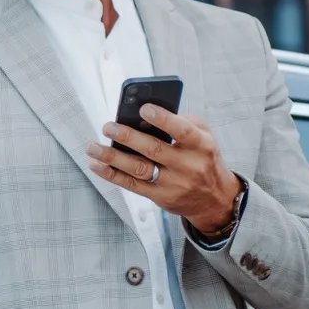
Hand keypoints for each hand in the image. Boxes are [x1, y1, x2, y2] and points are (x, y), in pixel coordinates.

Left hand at [85, 105, 242, 236]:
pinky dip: (112, 175)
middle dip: (128, 137)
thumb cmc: (203, 158)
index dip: (163, 120)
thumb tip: (146, 115)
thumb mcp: (204, 137)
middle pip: (154, 150)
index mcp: (202, 146)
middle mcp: (188, 166)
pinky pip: (132, 185)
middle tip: (108, 127)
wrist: (215, 199)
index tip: (143, 109)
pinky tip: (97, 165)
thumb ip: (183, 122)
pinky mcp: (160, 197)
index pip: (182, 131)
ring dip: (112, 157)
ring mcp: (173, 184)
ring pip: (139, 169)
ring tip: (93, 147)